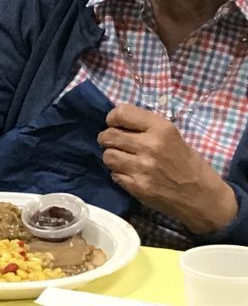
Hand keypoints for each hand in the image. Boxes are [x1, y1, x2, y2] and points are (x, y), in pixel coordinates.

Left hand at [98, 103, 237, 233]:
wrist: (204, 199)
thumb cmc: (189, 164)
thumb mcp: (173, 136)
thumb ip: (147, 128)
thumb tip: (118, 122)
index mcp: (161, 129)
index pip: (122, 113)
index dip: (113, 118)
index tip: (115, 124)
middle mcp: (150, 146)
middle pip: (109, 135)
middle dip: (108, 138)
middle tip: (116, 143)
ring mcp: (142, 168)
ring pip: (107, 156)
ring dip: (112, 157)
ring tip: (123, 160)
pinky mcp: (138, 187)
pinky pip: (114, 174)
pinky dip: (119, 174)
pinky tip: (131, 175)